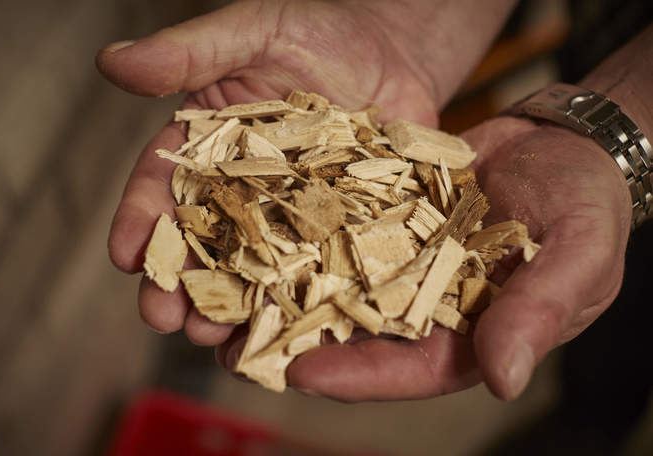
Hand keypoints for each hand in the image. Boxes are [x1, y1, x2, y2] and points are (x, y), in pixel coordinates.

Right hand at [96, 0, 510, 345]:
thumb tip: (112, 63)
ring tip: (215, 339)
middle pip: (203, 240)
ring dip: (230, 306)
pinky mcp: (338, 228)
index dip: (142, 219)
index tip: (125, 255)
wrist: (394, 48)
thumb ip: (188, 53)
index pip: (164, 184)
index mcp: (209, 144)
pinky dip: (299, 305)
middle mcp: (243, 187)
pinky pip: (316, 270)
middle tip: (164, 318)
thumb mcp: (250, 31)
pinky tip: (287, 336)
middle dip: (180, 281)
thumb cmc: (319, 30)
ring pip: (252, 268)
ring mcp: (291, 213)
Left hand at [249, 116, 627, 400]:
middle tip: (235, 347)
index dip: (357, 376)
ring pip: (340, 283)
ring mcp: (402, 260)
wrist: (564, 141)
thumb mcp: (577, 255)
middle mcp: (426, 304)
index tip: (301, 375)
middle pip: (358, 334)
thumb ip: (539, 313)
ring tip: (231, 294)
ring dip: (289, 289)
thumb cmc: (586, 203)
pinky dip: (308, 232)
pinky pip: (344, 229)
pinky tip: (264, 228)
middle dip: (301, 342)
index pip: (409, 368)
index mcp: (471, 333)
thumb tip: (504, 380)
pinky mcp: (387, 218)